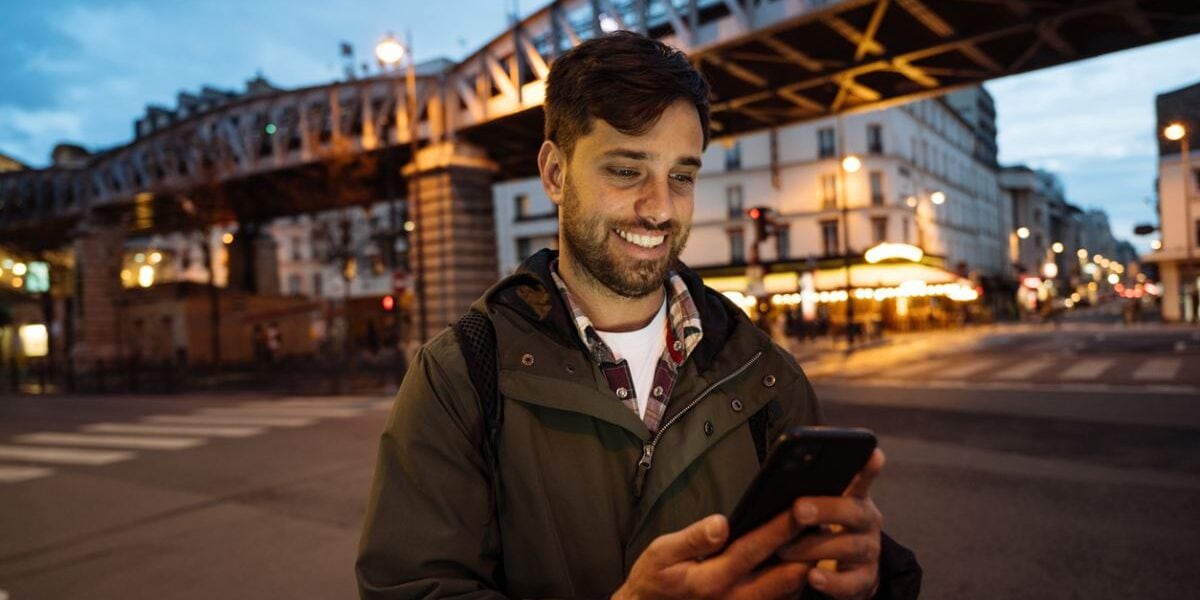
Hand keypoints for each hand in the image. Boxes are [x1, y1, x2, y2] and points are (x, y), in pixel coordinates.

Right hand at [613, 511, 809, 599]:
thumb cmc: (656, 579)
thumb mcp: (661, 552)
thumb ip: (693, 538)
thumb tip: (721, 523)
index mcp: (711, 579)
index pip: (754, 549)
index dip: (779, 529)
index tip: (799, 508)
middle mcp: (733, 599)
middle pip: (783, 577)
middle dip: (806, 551)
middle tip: (825, 524)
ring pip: (787, 593)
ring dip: (805, 568)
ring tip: (819, 539)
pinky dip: (794, 584)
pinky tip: (800, 563)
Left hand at [778, 448, 885, 599]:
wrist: (844, 570)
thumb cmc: (822, 529)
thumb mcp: (818, 507)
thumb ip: (806, 492)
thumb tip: (778, 478)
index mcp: (855, 497)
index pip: (863, 478)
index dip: (868, 467)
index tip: (872, 453)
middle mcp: (867, 521)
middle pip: (853, 511)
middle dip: (825, 509)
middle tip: (798, 509)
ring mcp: (868, 550)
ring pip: (847, 547)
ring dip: (813, 547)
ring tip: (785, 549)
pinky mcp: (865, 579)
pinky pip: (850, 582)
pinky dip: (831, 581)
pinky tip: (812, 577)